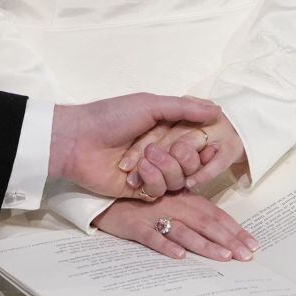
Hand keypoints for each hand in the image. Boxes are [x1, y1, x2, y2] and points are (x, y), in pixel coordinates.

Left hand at [50, 93, 223, 197]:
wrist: (78, 140)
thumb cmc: (110, 116)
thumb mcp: (149, 104)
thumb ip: (184, 108)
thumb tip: (217, 110)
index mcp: (165, 129)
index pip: (197, 140)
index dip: (201, 143)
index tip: (203, 142)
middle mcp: (162, 150)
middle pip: (192, 162)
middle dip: (182, 156)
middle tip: (160, 148)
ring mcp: (152, 171)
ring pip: (179, 179)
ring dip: (164, 168)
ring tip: (143, 158)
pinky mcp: (140, 190)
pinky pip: (161, 191)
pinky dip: (151, 180)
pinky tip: (134, 173)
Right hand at [92, 191, 258, 262]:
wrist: (104, 197)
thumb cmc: (140, 200)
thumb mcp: (167, 200)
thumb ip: (190, 210)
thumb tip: (219, 231)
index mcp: (183, 198)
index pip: (214, 214)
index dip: (234, 229)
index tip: (252, 245)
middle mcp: (172, 204)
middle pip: (205, 222)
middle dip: (228, 239)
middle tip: (247, 256)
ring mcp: (153, 214)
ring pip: (183, 230)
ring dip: (204, 244)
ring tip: (223, 256)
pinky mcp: (134, 224)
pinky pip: (151, 235)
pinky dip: (165, 245)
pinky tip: (178, 256)